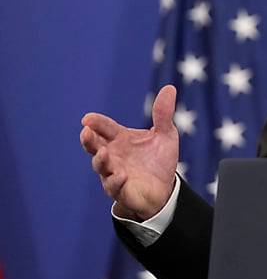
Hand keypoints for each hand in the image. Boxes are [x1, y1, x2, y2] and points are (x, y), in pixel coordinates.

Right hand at [81, 84, 179, 220]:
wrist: (164, 189)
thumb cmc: (158, 160)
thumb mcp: (165, 135)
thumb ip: (163, 114)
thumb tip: (169, 88)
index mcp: (120, 139)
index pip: (104, 128)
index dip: (96, 123)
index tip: (88, 119)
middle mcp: (112, 155)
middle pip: (94, 146)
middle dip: (88, 139)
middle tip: (85, 132)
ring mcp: (113, 173)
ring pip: (100, 166)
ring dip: (100, 160)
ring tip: (103, 153)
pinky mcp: (120, 190)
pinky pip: (114, 186)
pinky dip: (116, 180)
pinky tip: (121, 174)